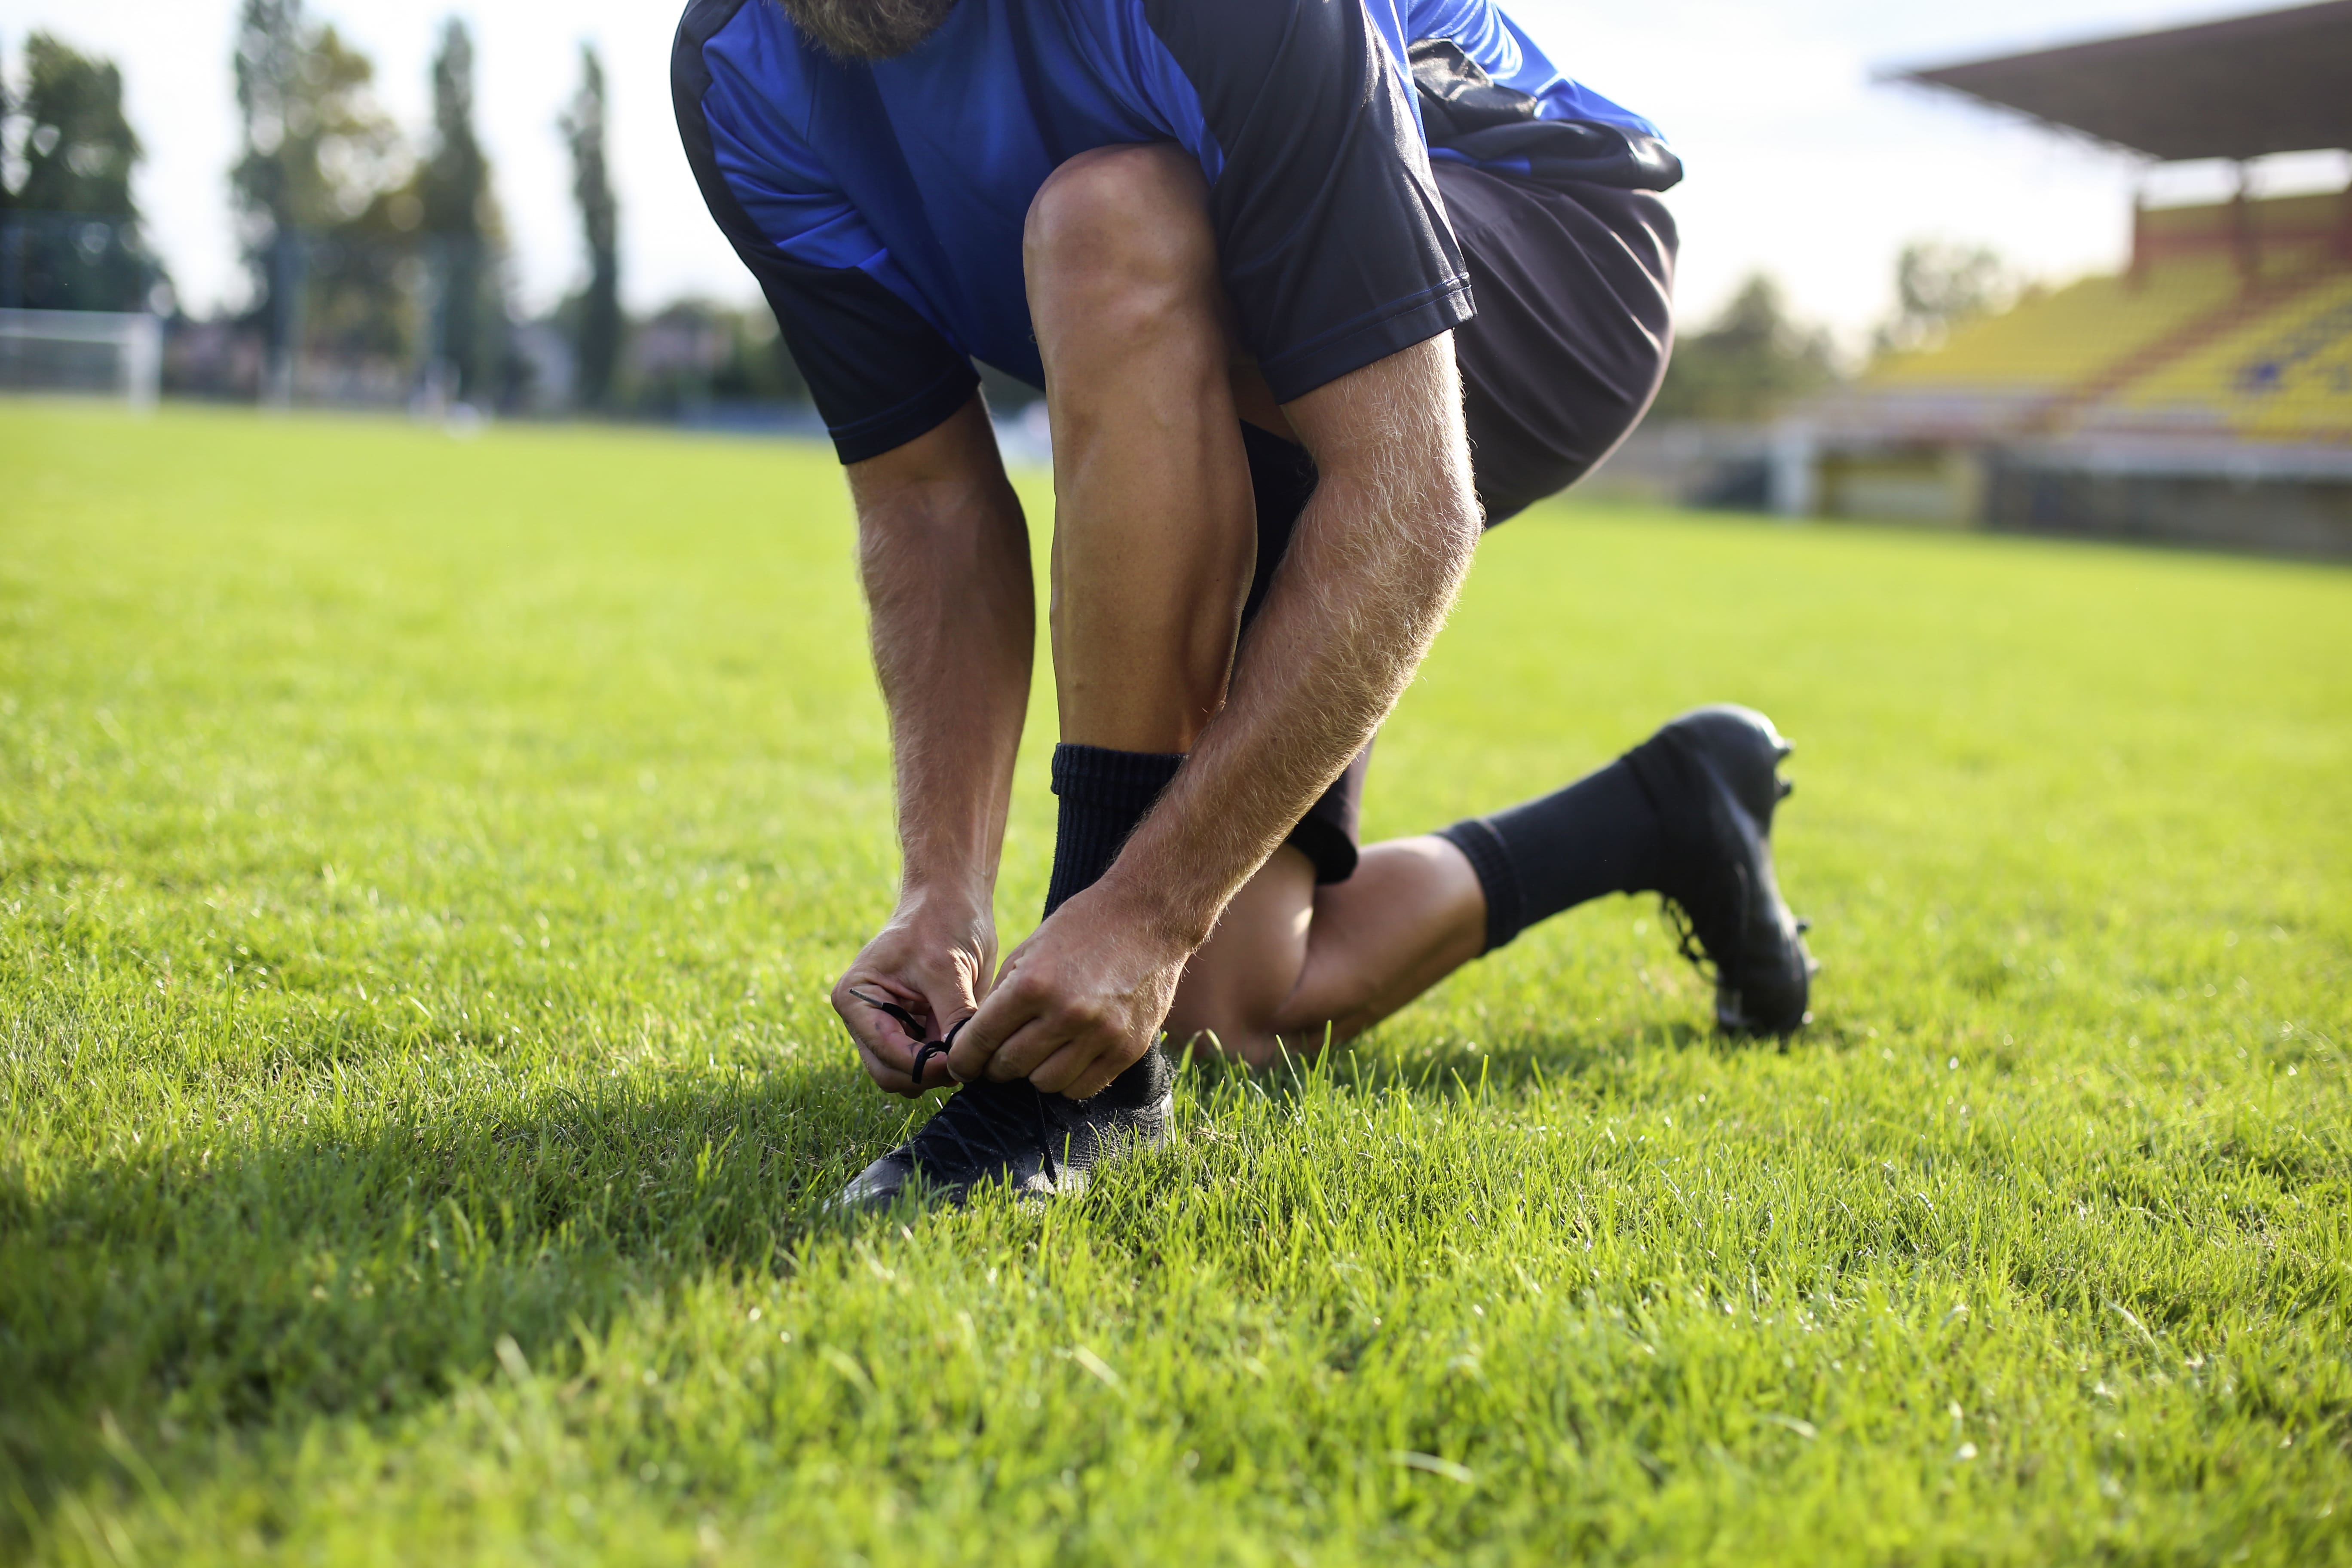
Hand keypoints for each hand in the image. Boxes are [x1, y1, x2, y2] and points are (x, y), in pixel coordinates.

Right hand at [831, 892, 995, 1096]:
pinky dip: (947, 1060)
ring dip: (939, 1070)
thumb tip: (964, 1061)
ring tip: (968, 1042)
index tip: (960, 1062)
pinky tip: (968, 1040)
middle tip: (967, 1060)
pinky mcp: (913, 1030)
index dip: (923, 1066)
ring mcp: (889, 1027)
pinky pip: (928, 1063)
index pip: (885, 1053)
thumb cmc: (942, 921)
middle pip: (890, 1073)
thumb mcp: (948, 969)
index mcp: (856, 998)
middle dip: (929, 1073)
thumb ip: (953, 1017)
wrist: (953, 901)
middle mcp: (865, 1018)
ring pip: (909, 1075)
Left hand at [948, 878, 1191, 1098]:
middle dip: (996, 1064)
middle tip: (998, 1056)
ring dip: (1034, 1072)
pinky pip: (1083, 1087)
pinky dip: (1068, 1079)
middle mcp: (1066, 1014)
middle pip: (1010, 1066)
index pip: (982, 1039)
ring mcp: (1101, 1035)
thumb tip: (977, 1039)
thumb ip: (1002, 995)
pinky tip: (1067, 1058)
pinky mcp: (1127, 1049)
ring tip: (1038, 1051)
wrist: (1150, 917)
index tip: (961, 1064)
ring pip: (1045, 1083)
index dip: (964, 1058)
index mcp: (1034, 984)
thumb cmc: (1083, 928)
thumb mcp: (1029, 949)